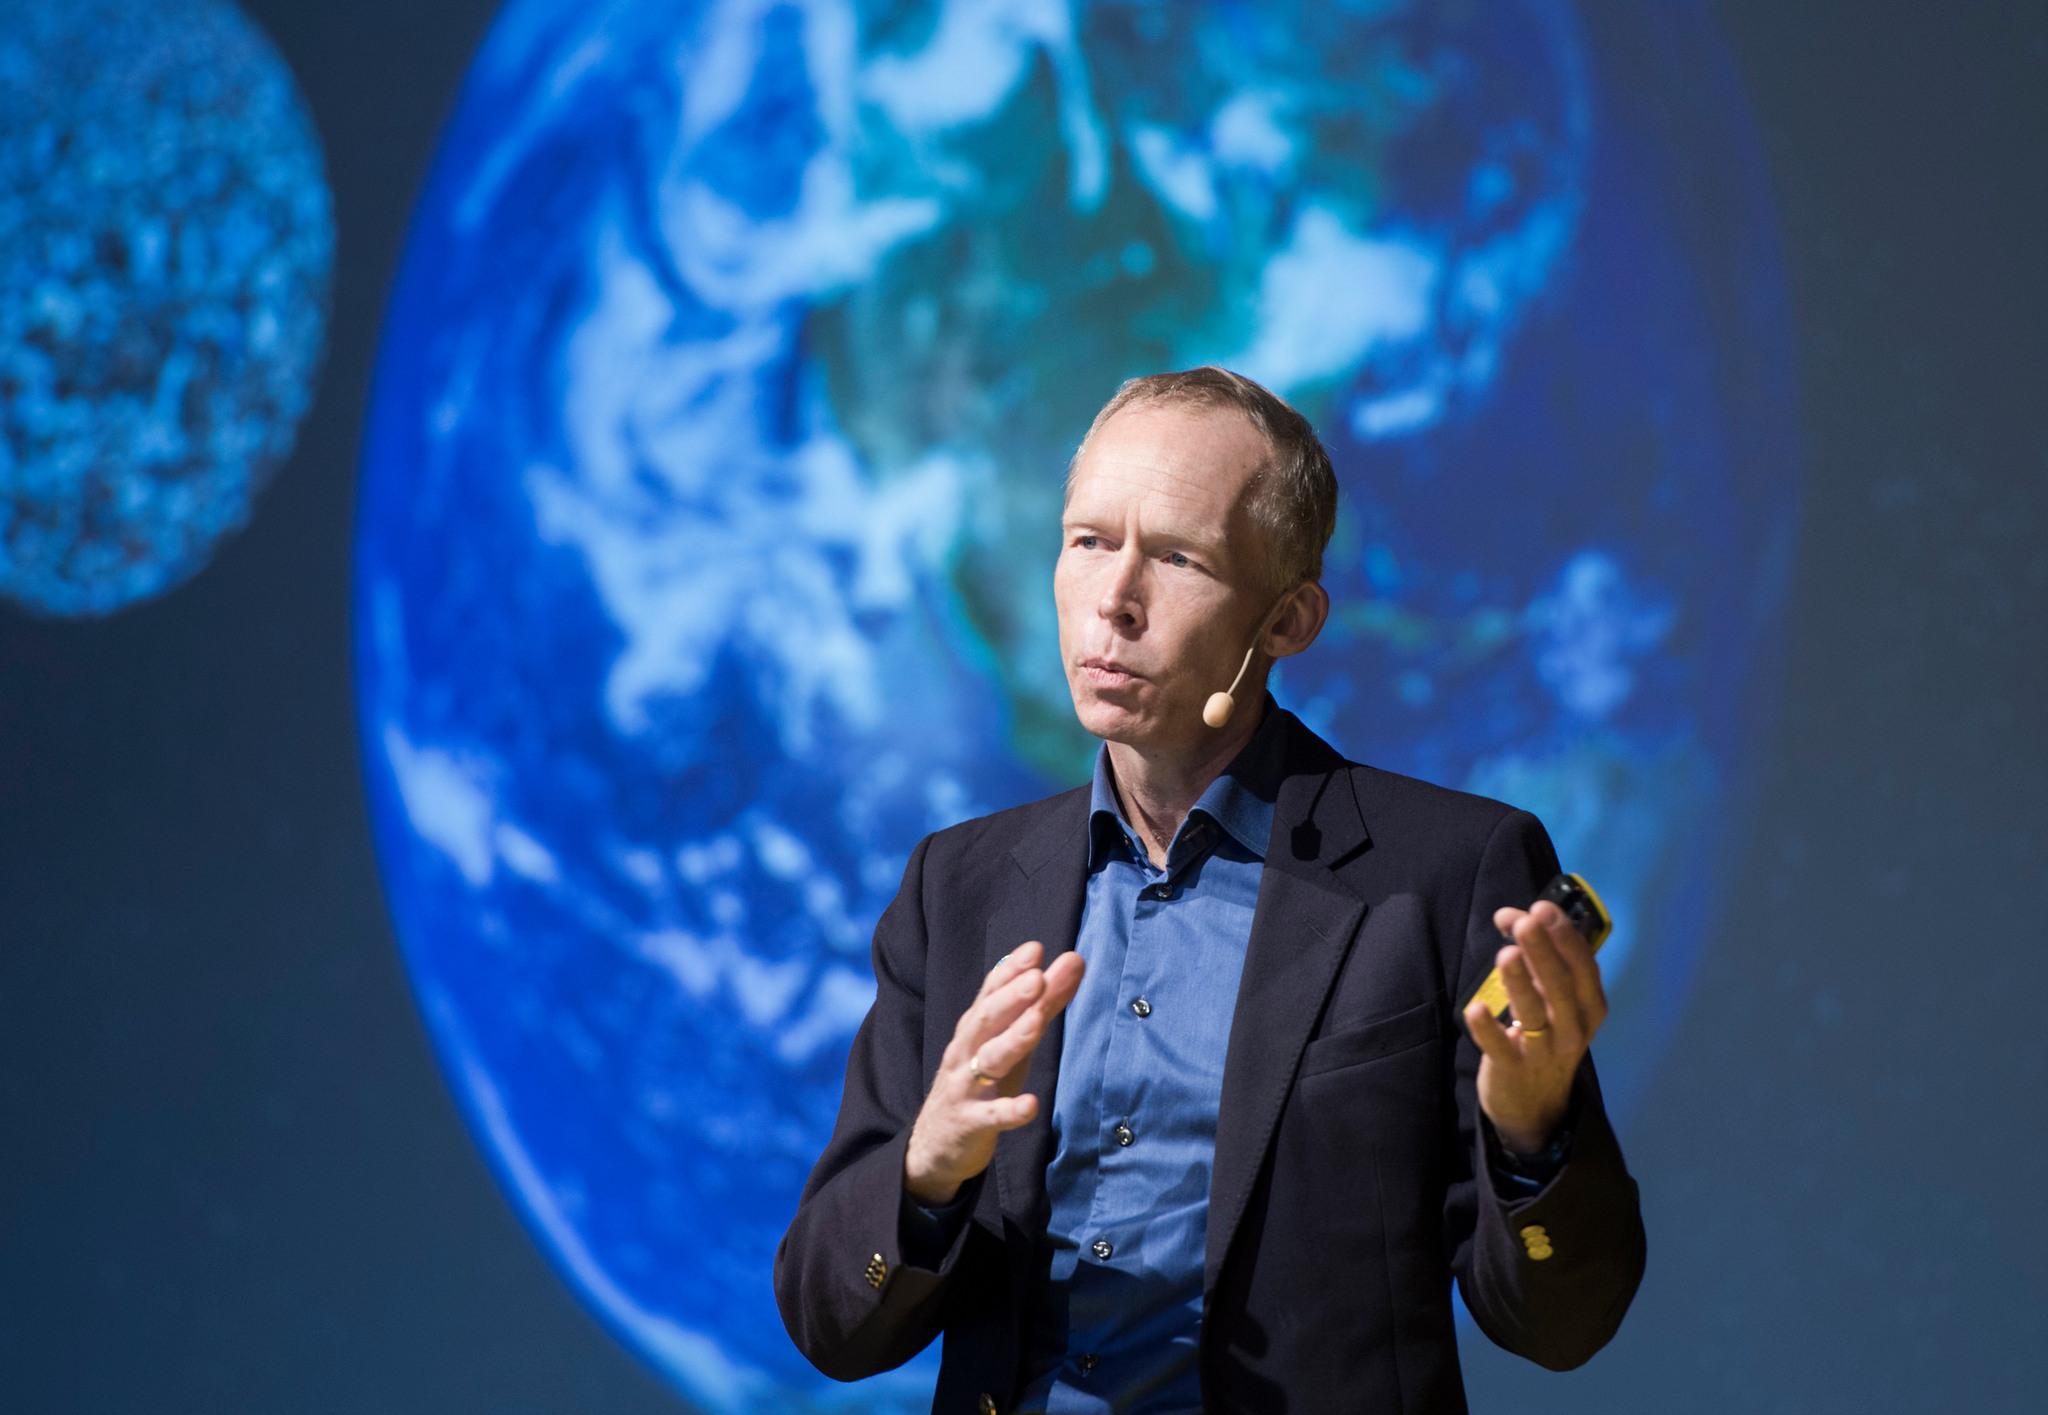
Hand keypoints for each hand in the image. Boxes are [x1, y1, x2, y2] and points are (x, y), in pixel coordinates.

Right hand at [904, 940, 1085, 1205]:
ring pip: (989, 1060)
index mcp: (976, 1029)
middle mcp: (966, 1051)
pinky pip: (991, 1117)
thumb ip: (1042, 1005)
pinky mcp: (970, 1124)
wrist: (936, 1145)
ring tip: (1037, 1021)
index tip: (1035, 948)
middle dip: (1011, 996)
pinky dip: (1010, 1111)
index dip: (1010, 971)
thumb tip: (1072, 961)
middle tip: (1037, 976)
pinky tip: (1031, 1105)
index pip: (991, 993)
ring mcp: (966, 1087)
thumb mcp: (1011, 1043)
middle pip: (987, 1019)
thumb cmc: (981, 1083)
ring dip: (1013, 1039)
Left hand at [1461, 899, 1608, 1153]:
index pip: (1583, 967)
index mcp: (1588, 1007)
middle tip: (1524, 921)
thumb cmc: (1546, 1036)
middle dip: (1543, 951)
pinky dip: (1488, 1030)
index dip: (1564, 936)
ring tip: (1506, 955)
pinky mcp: (1512, 1070)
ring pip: (1534, 1015)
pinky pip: (1500, 1048)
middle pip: (1560, 986)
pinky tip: (1475, 1009)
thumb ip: (1537, 959)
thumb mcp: (1554, 1002)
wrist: (1536, 1105)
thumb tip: (1512, 915)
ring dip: (1520, 983)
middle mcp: (1573, 1029)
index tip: (1542, 907)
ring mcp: (1544, 1052)